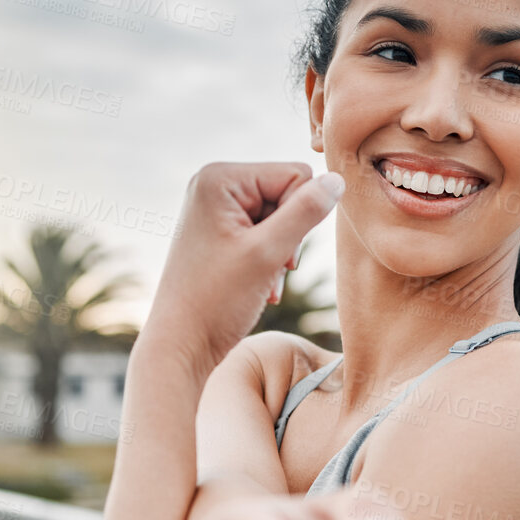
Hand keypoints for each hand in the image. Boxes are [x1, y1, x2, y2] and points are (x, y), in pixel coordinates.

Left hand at [145, 162, 343, 374]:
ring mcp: (214, 207)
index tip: (277, 254)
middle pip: (287, 193)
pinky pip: (263, 231)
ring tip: (261, 281)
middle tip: (269, 270)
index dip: (301, 215)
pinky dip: (267, 259)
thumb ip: (306, 212)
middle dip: (288, 236)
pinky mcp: (218, 229)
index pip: (295, 175)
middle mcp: (213, 183)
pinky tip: (256, 284)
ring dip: (280, 252)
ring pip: (279, 216)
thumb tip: (338, 179)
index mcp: (219, 177)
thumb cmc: (216, 301)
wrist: (181, 344)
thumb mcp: (268, 253)